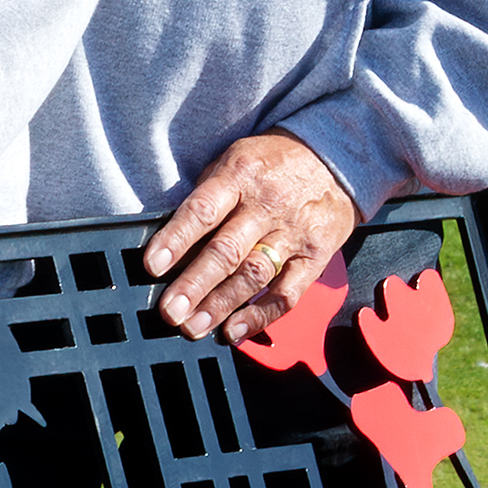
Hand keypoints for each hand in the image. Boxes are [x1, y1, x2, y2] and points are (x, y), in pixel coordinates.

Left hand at [144, 132, 358, 345]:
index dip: (176, 239)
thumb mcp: (235, 160)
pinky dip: (261, 315)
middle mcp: (267, 205)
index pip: (203, 211)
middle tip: (170, 311)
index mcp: (240, 175)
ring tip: (194, 326)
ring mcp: (293, 232)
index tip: (153, 266)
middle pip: (226, 250)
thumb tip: (172, 236)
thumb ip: (207, 194)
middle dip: (194, 285)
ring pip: (254, 275)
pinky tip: (235, 329)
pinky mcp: (314, 256)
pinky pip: (287, 292)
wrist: (334, 157)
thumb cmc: (273, 163)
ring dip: (221, 305)